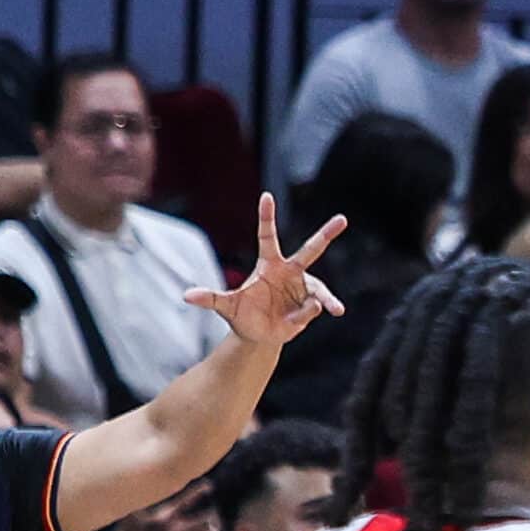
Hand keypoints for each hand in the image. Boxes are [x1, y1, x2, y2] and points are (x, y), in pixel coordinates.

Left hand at [183, 193, 346, 345]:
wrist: (260, 334)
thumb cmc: (243, 315)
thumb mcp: (226, 307)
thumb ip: (210, 298)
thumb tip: (187, 296)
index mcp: (269, 265)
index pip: (267, 236)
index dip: (267, 217)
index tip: (267, 196)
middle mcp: (290, 273)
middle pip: (311, 250)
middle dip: (327, 234)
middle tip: (343, 219)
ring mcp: (303, 289)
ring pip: (320, 289)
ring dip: (326, 298)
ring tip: (335, 309)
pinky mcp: (311, 306)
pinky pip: (315, 308)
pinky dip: (310, 314)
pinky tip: (304, 320)